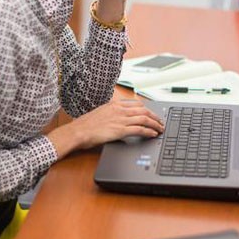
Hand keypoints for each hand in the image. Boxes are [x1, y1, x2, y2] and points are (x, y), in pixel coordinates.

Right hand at [49, 99, 163, 158]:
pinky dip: (149, 131)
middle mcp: (119, 110)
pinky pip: (140, 130)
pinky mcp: (121, 130)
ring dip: (155, 124)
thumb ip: (111, 114)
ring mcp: (121, 119)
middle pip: (144, 111)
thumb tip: (117, 120)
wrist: (78, 131)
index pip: (136, 104)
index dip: (147, 109)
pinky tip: (153, 134)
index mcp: (114, 104)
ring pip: (144, 119)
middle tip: (161, 121)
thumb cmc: (85, 125)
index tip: (152, 113)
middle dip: (155, 116)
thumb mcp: (100, 114)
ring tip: (160, 128)